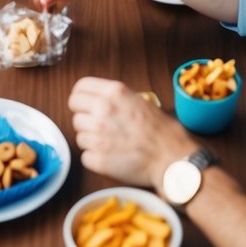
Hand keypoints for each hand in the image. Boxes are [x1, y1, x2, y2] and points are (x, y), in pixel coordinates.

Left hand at [69, 77, 192, 189]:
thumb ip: (114, 96)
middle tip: (97, 124)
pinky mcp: (97, 159)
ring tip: (109, 141)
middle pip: (75, 110)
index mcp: (113, 93)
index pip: (79, 88)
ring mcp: (98, 135)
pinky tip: (110, 155)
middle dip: (84, 117)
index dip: (81, 96)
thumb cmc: (160, 130)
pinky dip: (95, 157)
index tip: (83, 103)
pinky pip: (85, 155)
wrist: (170, 158)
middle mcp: (102, 110)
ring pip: (79, 134)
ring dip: (90, 138)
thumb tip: (97, 98)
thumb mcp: (138, 99)